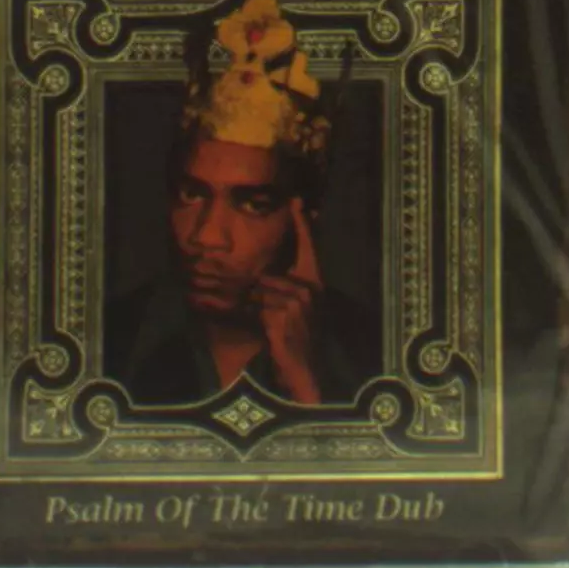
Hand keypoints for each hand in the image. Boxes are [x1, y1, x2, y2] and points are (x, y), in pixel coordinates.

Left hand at [254, 198, 321, 404]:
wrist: (301, 368)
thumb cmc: (295, 336)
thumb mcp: (294, 308)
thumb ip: (286, 285)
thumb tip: (266, 271)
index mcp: (314, 283)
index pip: (307, 246)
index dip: (302, 223)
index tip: (296, 199)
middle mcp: (309, 289)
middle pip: (268, 274)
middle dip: (259, 292)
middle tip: (270, 314)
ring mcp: (297, 303)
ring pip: (260, 289)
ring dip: (256, 307)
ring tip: (269, 324)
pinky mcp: (283, 315)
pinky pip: (257, 306)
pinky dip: (255, 317)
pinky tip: (268, 330)